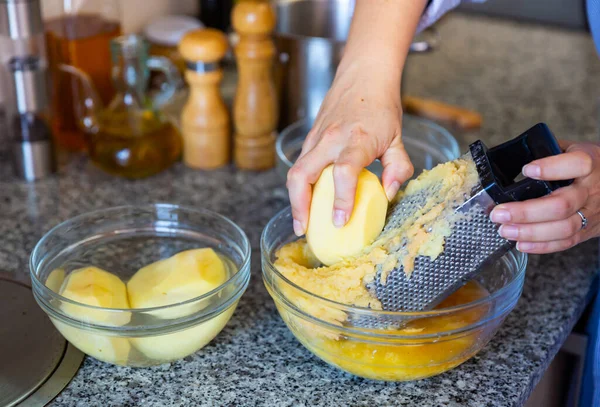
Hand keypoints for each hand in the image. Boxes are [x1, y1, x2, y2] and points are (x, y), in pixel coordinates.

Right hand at [286, 65, 413, 235]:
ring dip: (295, 199)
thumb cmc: (382, 107)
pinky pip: (299, 165)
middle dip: (300, 206)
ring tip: (302, 221)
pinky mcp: (310, 138)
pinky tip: (307, 200)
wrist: (364, 75)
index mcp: (357, 139)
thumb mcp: (398, 138)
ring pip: (295, 171)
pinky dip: (300, 185)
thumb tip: (387, 194)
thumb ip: (398, 169)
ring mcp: (317, 137)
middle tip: (305, 229)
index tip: (339, 221)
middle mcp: (331, 138)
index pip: (343, 172)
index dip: (340, 199)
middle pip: (302, 175)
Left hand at [490, 141, 599, 253]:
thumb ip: (548, 151)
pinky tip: (520, 243)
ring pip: (563, 228)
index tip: (527, 170)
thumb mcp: (573, 150)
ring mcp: (590, 213)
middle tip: (499, 213)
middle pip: (561, 204)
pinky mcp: (587, 231)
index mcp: (589, 164)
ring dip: (530, 232)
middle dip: (526, 212)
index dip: (551, 168)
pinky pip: (566, 242)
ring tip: (504, 230)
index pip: (576, 164)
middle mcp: (591, 190)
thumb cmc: (586, 167)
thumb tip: (512, 154)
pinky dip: (541, 246)